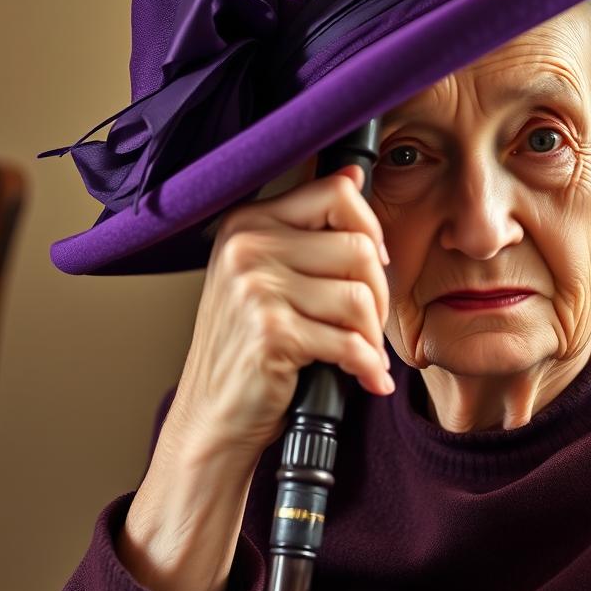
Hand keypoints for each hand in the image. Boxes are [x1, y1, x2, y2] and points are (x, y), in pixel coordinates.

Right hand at [170, 160, 392, 465]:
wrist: (211, 416)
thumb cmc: (247, 349)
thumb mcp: (266, 276)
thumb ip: (308, 229)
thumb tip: (352, 173)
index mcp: (248, 222)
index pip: (336, 194)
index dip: (371, 229)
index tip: (373, 265)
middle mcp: (247, 247)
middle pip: (359, 248)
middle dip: (379, 295)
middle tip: (369, 325)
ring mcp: (255, 288)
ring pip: (359, 296)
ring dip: (372, 335)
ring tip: (363, 354)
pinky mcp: (271, 332)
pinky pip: (349, 342)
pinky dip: (367, 366)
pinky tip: (367, 378)